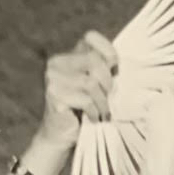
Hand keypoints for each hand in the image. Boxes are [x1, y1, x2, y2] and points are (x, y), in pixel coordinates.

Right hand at [38, 31, 117, 149]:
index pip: (91, 37)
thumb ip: (105, 70)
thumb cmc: (85, 111)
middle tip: (108, 100)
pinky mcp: (54, 95)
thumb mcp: (98, 86)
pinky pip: (85, 100)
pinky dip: (94, 112)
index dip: (108, 51)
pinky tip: (93, 119)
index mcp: (69, 56)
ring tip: (102, 113)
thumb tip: (120, 64)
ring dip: (102, 102)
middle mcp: (57, 62)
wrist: (62, 137)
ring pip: (91, 83)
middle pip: (94, 61)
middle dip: (108, 83)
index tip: (115, 70)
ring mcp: (53, 78)